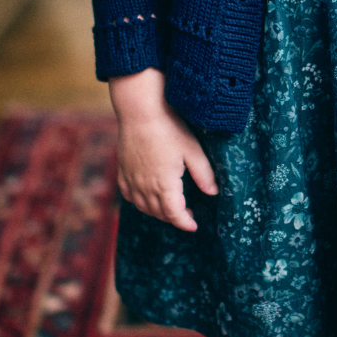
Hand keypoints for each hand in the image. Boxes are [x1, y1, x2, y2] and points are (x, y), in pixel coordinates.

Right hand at [108, 68, 217, 231]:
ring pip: (143, 207)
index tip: (194, 226)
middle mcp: (145, 186)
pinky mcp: (122, 170)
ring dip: (157, 211)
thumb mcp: (192, 150)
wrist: (139, 110)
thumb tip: (213, 193)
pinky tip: (148, 195)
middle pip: (159, 213)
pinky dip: (140, 202)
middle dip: (174, 217)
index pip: (174, 214)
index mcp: (164, 184)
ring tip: (170, 206)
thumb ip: (203, 174)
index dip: (185, 223)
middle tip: (187, 213)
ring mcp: (131, 179)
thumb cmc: (168, 127)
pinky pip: (129, 196)